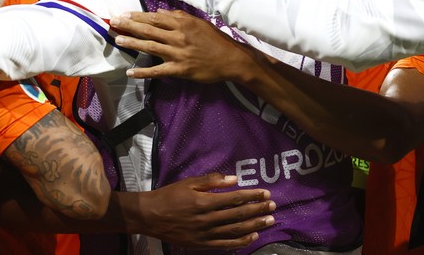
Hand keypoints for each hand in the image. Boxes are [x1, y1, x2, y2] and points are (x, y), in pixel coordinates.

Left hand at [111, 9, 252, 80]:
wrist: (231, 59)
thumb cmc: (214, 40)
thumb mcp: (197, 22)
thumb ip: (178, 17)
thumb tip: (159, 12)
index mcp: (182, 23)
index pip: (154, 17)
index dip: (137, 16)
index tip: (123, 14)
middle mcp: (178, 36)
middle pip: (148, 29)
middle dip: (128, 26)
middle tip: (112, 23)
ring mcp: (178, 53)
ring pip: (150, 46)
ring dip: (132, 43)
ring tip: (117, 40)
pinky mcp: (179, 69)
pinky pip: (158, 70)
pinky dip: (143, 72)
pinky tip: (130, 72)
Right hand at [136, 173, 275, 247]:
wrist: (150, 217)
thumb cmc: (169, 196)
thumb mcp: (188, 183)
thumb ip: (211, 181)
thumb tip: (234, 179)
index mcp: (204, 202)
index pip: (234, 199)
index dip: (252, 196)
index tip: (266, 193)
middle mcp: (207, 219)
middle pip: (239, 215)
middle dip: (258, 209)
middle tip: (273, 206)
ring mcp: (206, 234)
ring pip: (236, 230)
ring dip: (255, 225)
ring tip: (269, 220)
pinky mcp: (203, 244)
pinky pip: (226, 244)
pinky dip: (241, 241)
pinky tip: (253, 237)